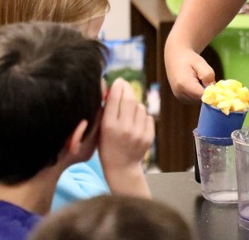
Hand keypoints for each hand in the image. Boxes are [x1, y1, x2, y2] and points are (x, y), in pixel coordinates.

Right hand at [99, 78, 154, 196]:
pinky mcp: (148, 136)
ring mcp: (138, 133)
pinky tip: (134, 121)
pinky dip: (141, 115)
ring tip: (128, 110)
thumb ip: (103, 111)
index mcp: (109, 127)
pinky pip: (147, 116)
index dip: (117, 87)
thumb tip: (110, 88)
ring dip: (134, 104)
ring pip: (140, 107)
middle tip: (125, 84)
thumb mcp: (99, 130)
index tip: (118, 80)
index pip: (114, 100)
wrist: (122, 167)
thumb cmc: (106, 145)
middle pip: (129, 100)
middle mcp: (124, 129)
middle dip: (127, 89)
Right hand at [164, 42, 215, 102]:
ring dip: (203, 94)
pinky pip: (195, 100)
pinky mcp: (181, 99)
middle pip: (201, 100)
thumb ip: (207, 75)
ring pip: (199, 101)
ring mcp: (179, 97)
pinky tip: (197, 85)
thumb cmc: (189, 59)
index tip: (218, 88)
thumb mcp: (200, 63)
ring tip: (201, 81)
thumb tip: (212, 88)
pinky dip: (199, 95)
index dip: (212, 94)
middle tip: (209, 81)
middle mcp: (180, 93)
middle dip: (208, 93)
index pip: (202, 96)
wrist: (175, 58)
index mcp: (184, 84)